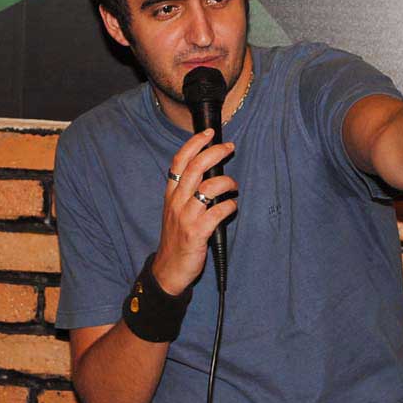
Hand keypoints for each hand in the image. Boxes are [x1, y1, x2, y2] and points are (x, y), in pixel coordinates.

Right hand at [152, 129, 236, 294]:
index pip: (179, 161)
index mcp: (171, 195)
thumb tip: (209, 173)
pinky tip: (232, 207)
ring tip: (233, 186)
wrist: (168, 270)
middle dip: (214, 152)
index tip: (208, 133)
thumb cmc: (177, 239)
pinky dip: (229, 206)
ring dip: (226, 182)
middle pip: (195, 168)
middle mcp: (176, 203)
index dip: (194, 144)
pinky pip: (217, 212)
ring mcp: (186, 217)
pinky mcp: (196, 233)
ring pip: (207, 187)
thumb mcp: (175, 211)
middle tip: (229, 147)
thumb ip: (187, 192)